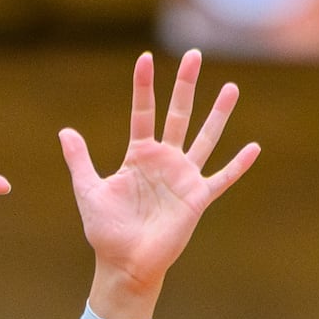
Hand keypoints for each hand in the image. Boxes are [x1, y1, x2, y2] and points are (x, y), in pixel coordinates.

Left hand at [59, 49, 259, 318]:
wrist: (124, 264)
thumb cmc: (106, 231)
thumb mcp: (88, 191)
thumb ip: (80, 161)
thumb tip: (64, 131)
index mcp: (138, 156)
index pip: (143, 113)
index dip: (143, 86)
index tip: (144, 58)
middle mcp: (164, 161)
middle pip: (178, 114)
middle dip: (185, 85)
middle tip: (194, 54)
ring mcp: (183, 178)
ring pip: (205, 138)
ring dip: (217, 114)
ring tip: (230, 87)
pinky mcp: (197, 199)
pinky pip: (221, 178)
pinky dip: (237, 165)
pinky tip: (253, 147)